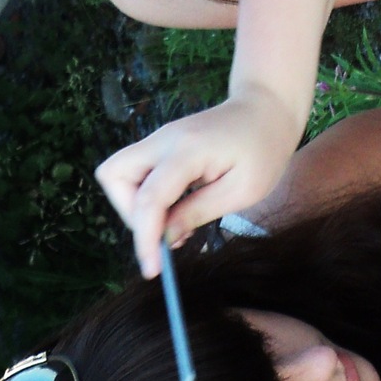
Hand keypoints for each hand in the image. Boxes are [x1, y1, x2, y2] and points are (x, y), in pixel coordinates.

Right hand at [95, 87, 301, 276]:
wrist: (266, 109)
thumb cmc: (264, 149)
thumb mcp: (244, 190)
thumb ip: (199, 212)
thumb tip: (164, 238)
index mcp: (188, 149)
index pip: (149, 197)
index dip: (144, 238)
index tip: (152, 271)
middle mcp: (164, 139)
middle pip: (114, 175)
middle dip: (129, 213)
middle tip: (166, 233)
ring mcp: (160, 138)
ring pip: (119, 174)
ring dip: (136, 206)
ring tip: (176, 224)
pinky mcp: (162, 145)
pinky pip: (137, 173)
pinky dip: (147, 197)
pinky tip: (178, 211)